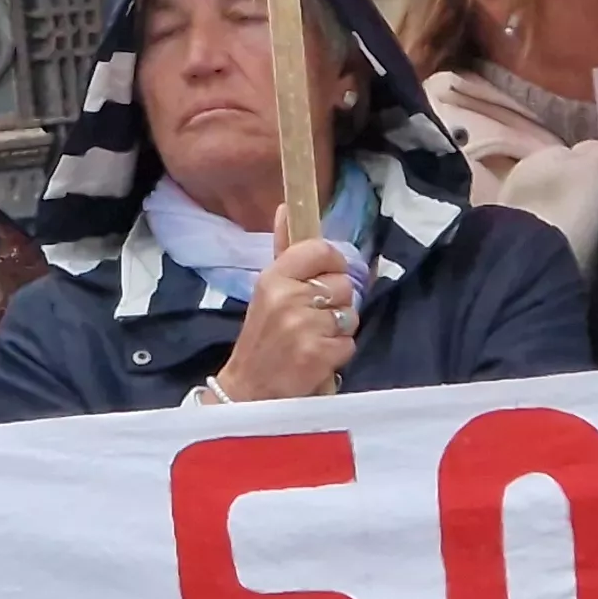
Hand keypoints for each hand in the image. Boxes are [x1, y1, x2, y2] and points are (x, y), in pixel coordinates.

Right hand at [213, 218, 360, 403]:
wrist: (248, 391)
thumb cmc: (261, 337)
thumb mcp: (266, 290)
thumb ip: (283, 249)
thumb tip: (286, 207)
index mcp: (274, 277)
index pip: (321, 250)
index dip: (332, 264)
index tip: (324, 279)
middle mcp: (288, 298)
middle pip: (343, 284)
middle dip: (335, 303)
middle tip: (313, 319)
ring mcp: (304, 327)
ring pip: (350, 314)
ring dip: (338, 329)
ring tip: (314, 339)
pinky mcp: (318, 355)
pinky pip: (349, 343)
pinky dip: (338, 353)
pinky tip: (317, 358)